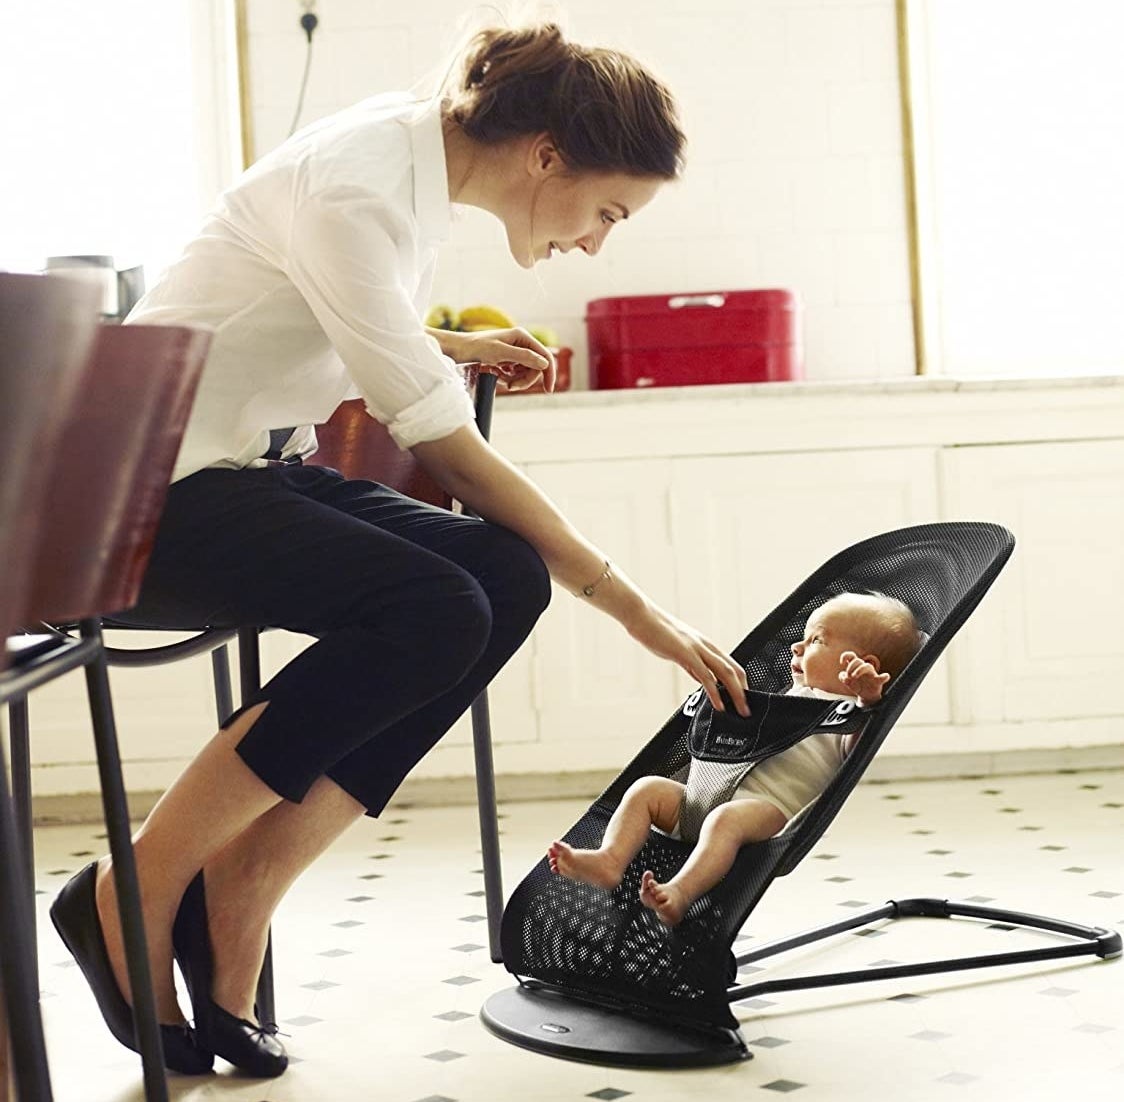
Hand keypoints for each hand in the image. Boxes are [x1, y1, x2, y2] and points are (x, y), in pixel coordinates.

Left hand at [439, 327, 556, 391]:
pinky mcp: (506, 360)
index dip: (549, 373)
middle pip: (535, 367)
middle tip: (511, 386)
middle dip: (525, 379)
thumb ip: (524, 357)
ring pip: (525, 373)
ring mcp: (514, 352)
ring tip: (500, 379)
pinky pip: (514, 374)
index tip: (548, 390)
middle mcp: (520, 343)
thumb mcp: (501, 353)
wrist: (458, 350)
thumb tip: (544, 364)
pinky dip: (507, 378)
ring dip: (514, 380)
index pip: (545, 356)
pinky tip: (495, 374)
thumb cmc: (477, 347)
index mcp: (522, 336)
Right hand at [625, 604, 749, 715]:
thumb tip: (701, 679)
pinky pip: (706, 676)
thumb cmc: (657, 631)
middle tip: (747, 709)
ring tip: (740, 709)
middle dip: (744, 691)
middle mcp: (706, 646)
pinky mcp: (686, 654)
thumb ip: (692, 664)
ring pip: (726, 672)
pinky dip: (715, 692)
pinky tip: (719, 704)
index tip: (743, 699)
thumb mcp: (679, 650)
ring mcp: (697, 649)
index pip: (731, 665)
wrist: (643, 617)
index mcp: (705, 645)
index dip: (740, 683)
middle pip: (734, 669)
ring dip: (736, 693)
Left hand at [838, 650, 888, 706]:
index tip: (842, 663)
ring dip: (859, 670)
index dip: (845, 656)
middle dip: (851, 667)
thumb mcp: (847, 683)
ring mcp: (871, 673)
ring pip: (867, 666)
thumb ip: (843, 678)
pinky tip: (885, 677)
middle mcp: (863, 668)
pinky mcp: (878, 681)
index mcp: (855, 666)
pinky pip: (883, 677)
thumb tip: (845, 678)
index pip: (851, 656)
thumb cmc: (857, 686)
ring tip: (854, 677)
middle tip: (849, 676)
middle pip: (857, 660)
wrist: (866, 696)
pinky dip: (884, 676)